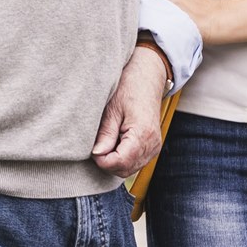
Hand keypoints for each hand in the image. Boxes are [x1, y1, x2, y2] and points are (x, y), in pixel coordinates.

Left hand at [92, 46, 167, 177]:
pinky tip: (115, 143)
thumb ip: (105, 134)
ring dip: (114, 161)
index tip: (93, 149)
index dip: (102, 160)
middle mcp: (152, 144)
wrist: (148, 77)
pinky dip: (123, 158)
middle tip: (97, 145)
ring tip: (106, 142)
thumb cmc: (129, 88)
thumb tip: (97, 154)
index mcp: (142, 134)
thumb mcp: (112, 109)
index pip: (119, 162)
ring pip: (129, 169)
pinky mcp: (152, 147)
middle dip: (107, 163)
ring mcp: (154, 147)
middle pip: (124, 169)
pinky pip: (135, 162)